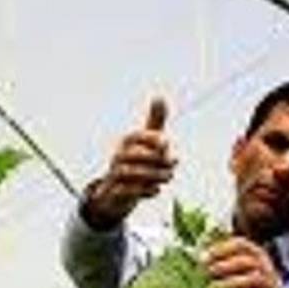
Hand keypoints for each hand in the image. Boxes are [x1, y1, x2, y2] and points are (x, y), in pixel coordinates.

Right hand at [82, 98, 174, 228]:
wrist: (115, 190)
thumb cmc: (135, 160)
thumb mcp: (147, 140)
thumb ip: (155, 120)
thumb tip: (160, 95)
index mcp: (128, 141)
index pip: (137, 136)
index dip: (153, 138)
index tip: (168, 143)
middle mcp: (119, 156)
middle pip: (133, 154)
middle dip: (156, 158)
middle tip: (174, 162)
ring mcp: (114, 174)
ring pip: (128, 172)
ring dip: (153, 174)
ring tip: (169, 176)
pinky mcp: (115, 192)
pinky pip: (125, 191)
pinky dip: (144, 191)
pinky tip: (157, 190)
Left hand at [203, 236, 288, 287]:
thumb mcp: (238, 272)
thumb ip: (222, 263)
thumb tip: (198, 257)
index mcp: (256, 254)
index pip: (241, 244)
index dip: (221, 249)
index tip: (203, 257)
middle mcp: (266, 266)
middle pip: (246, 261)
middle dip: (224, 266)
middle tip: (207, 273)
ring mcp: (272, 284)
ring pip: (255, 278)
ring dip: (232, 283)